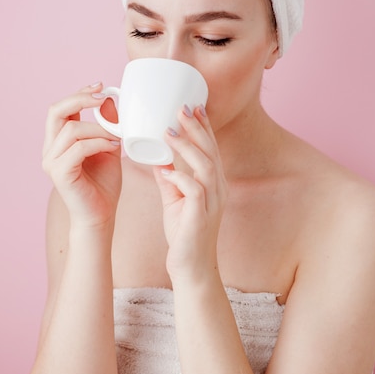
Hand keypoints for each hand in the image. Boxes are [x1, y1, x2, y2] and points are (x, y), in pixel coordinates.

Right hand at [42, 83, 121, 228]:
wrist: (101, 215)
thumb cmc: (104, 184)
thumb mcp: (109, 147)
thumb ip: (108, 125)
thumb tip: (109, 100)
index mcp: (58, 141)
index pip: (62, 108)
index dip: (79, 93)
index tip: (101, 85)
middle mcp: (50, 149)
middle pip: (55, 111)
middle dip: (80, 99)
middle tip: (103, 97)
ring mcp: (51, 161)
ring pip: (72, 130)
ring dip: (99, 129)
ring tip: (117, 137)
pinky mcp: (59, 173)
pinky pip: (79, 148)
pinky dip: (99, 143)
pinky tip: (114, 148)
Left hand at [153, 105, 227, 283]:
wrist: (190, 268)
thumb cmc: (183, 232)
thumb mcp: (174, 198)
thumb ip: (168, 176)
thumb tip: (157, 154)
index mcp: (213, 182)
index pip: (210, 147)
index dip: (203, 126)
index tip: (193, 105)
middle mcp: (217, 189)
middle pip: (211, 150)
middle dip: (197, 128)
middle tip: (181, 108)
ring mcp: (212, 203)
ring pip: (205, 166)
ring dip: (187, 147)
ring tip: (169, 131)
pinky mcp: (201, 217)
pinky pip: (195, 191)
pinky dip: (181, 177)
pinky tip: (166, 170)